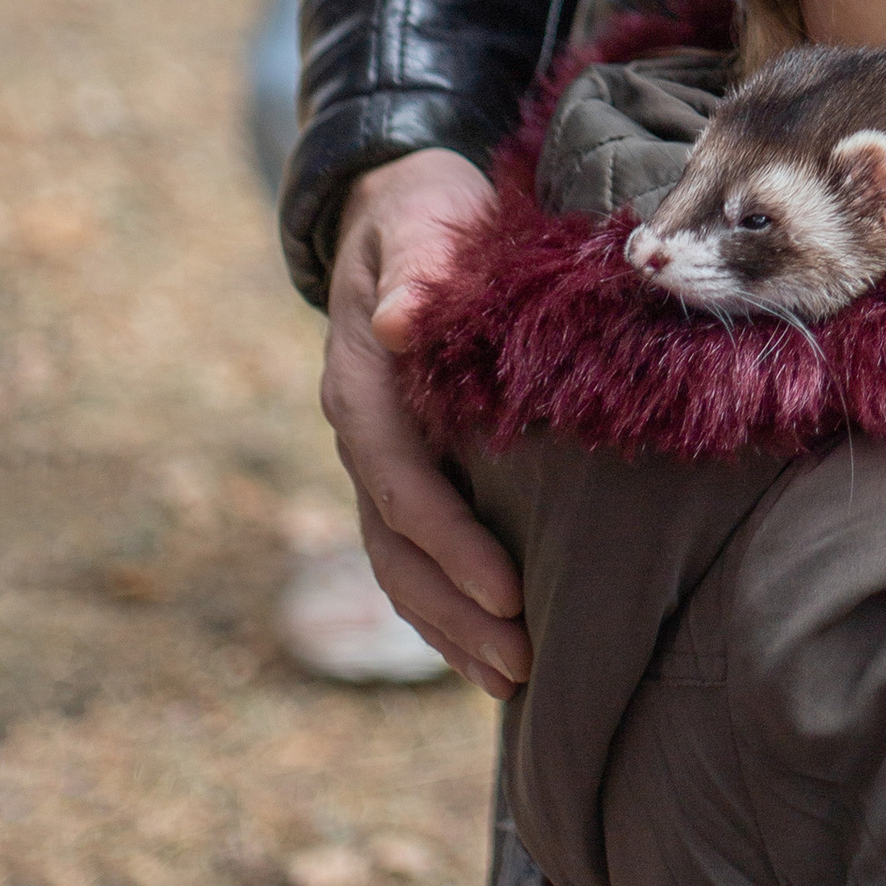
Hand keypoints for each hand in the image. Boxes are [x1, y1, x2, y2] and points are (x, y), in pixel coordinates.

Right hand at [322, 149, 530, 693]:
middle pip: (396, 544)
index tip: (507, 590)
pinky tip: (492, 647)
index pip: (400, 479)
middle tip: (522, 663)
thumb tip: (399, 322)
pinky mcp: (407, 467)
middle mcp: (362, 432)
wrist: (398, 207)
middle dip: (455, 612)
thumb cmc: (425, 211)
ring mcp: (379, 457)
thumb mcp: (422, 218)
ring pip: (401, 563)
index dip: (448, 540)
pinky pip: (414, 552)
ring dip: (451, 627)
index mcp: (364, 383)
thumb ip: (417, 267)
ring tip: (515, 678)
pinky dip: (448, 605)